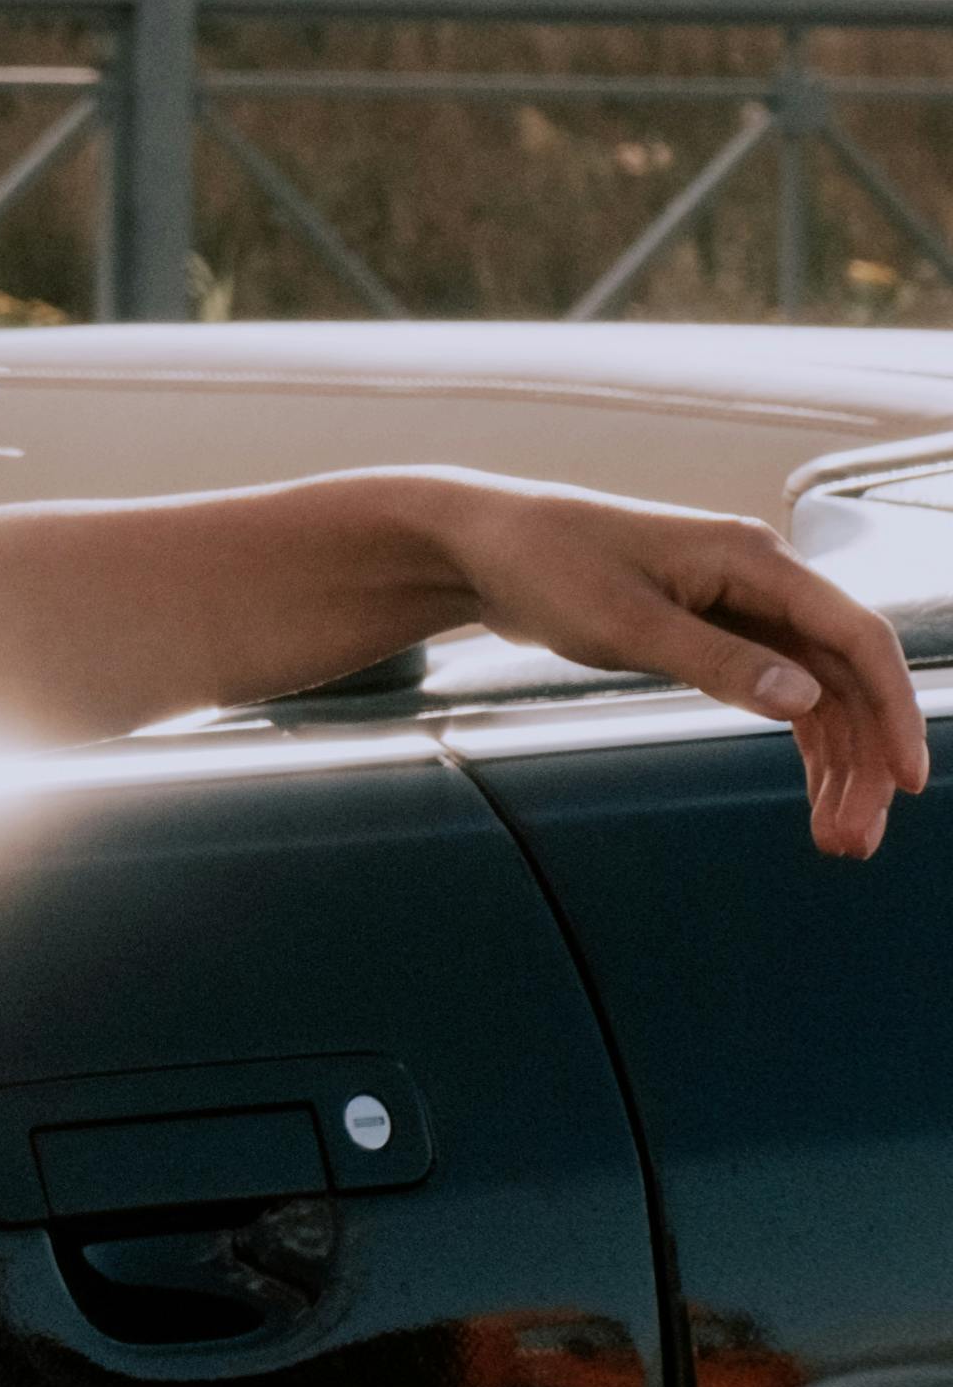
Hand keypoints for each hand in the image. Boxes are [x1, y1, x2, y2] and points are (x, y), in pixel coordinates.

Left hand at [432, 478, 930, 858]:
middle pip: (845, 677)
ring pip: (820, 694)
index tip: (907, 780)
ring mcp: (742, 606)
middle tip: (855, 839)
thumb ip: (717, 660)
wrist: (478, 546)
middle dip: (862, 759)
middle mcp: (761, 579)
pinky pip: (783, 692)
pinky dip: (801, 745)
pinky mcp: (715, 632)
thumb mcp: (623, 622)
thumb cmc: (542, 565)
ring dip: (837, 765)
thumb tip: (805, 698)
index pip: (856, 637)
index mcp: (752, 559)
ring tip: (837, 839)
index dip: (893, 709)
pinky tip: (814, 796)